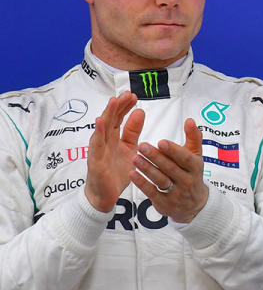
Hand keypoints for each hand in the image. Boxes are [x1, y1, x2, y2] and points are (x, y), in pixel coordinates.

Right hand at [86, 92, 143, 211]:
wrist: (105, 196)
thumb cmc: (115, 172)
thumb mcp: (130, 149)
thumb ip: (133, 132)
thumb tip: (140, 111)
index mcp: (114, 139)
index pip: (119, 119)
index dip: (125, 107)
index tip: (133, 95)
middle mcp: (105, 142)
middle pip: (110, 120)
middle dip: (118, 106)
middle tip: (127, 94)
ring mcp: (98, 151)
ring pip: (102, 129)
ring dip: (107, 114)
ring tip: (113, 101)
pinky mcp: (95, 161)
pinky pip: (96, 146)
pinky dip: (98, 133)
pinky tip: (100, 121)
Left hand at [130, 118, 208, 223]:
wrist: (194, 205)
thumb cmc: (192, 175)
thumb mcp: (196, 157)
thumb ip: (193, 138)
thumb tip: (190, 120)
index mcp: (195, 168)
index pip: (185, 158)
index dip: (173, 151)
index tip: (161, 142)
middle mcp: (187, 181)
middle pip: (171, 168)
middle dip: (156, 157)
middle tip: (142, 146)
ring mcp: (176, 194)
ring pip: (160, 180)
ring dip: (147, 169)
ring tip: (135, 158)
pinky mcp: (164, 203)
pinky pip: (152, 192)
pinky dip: (142, 183)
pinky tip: (132, 173)